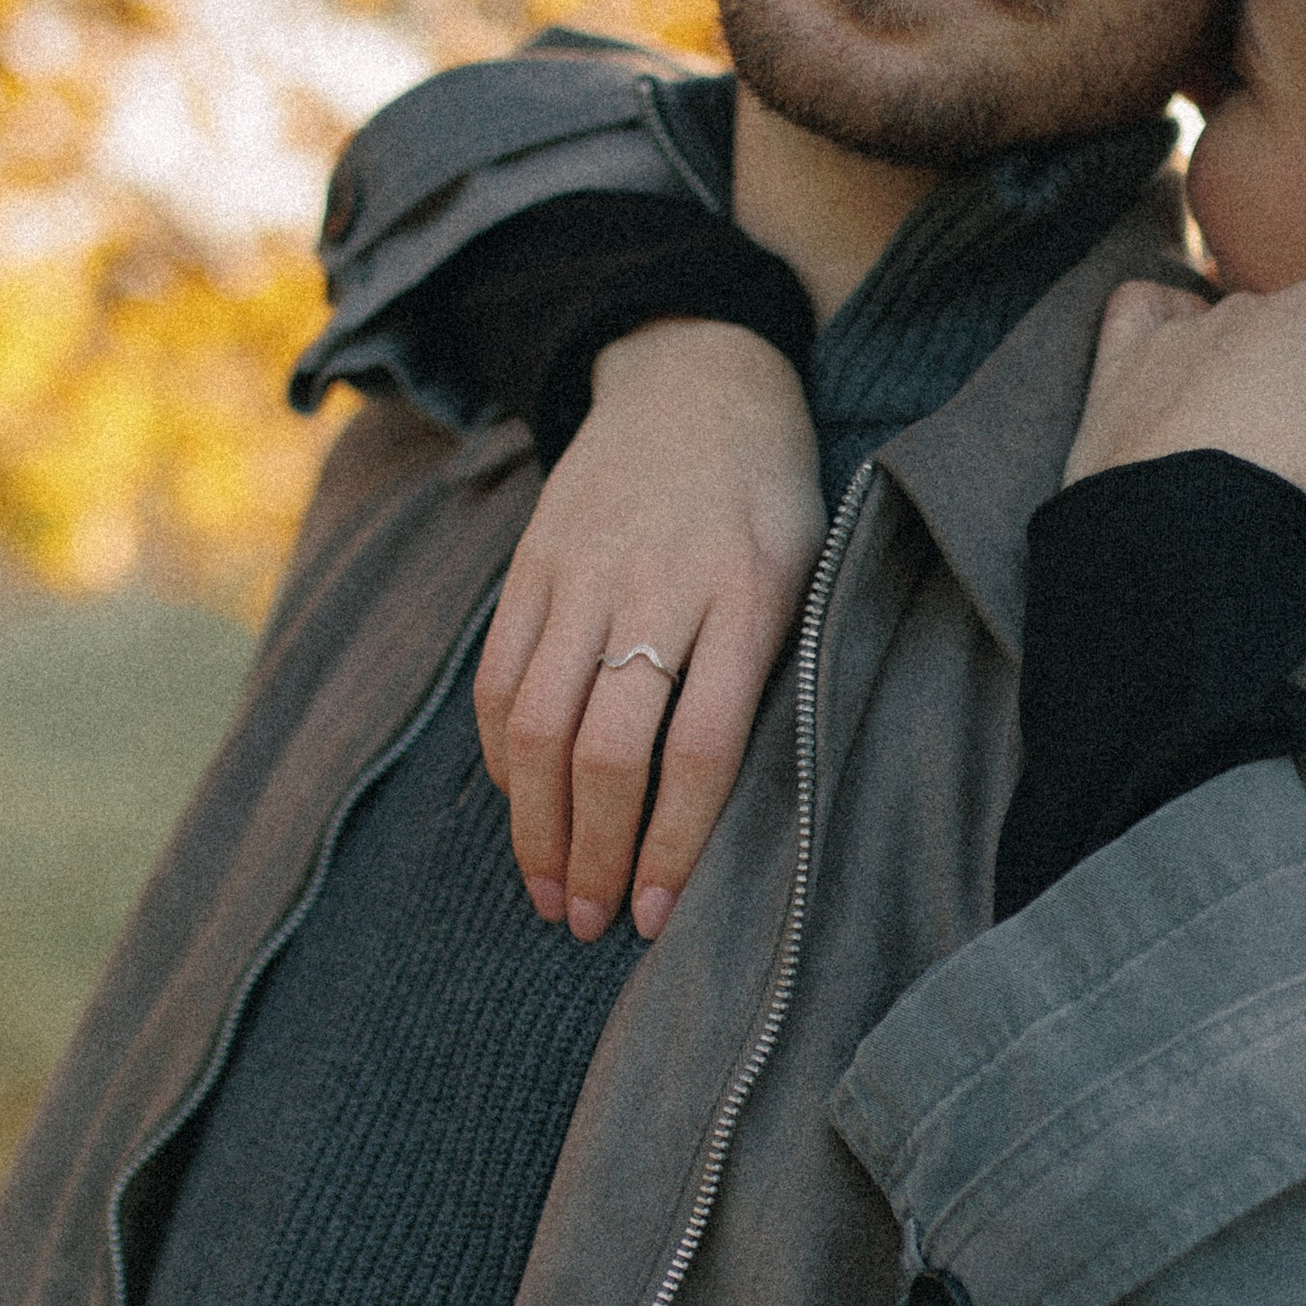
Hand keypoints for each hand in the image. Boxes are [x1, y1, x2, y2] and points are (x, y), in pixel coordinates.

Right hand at [474, 319, 824, 941]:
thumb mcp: (808, 574)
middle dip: (595, 854)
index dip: (675, 842)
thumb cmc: (769, 504)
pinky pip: (498, 677)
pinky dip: (498, 755)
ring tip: (547, 890)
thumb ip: (772, 675)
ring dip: (535, 825)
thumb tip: (731, 815)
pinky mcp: (533, 565)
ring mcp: (587, 574)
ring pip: (537, 724)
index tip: (659, 916)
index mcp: (752, 595)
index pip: (704, 748)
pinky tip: (518, 805)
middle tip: (590, 922)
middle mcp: (662, 587)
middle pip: (609, 749)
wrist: (695, 383)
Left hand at [1063, 276, 1305, 538]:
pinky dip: (1161, 332)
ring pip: (1233, 336)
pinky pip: (1142, 317)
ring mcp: (1179, 333)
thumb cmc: (1305, 482)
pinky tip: (1174, 364)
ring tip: (1256, 447)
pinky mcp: (1120, 368)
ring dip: (1252, 378)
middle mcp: (1249, 302)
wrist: (1185, 535)